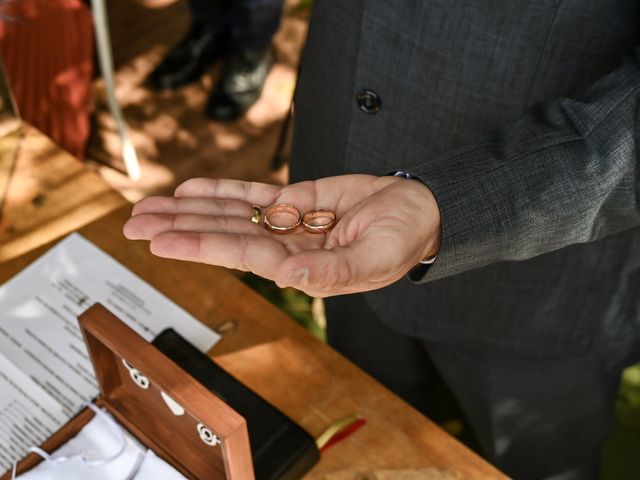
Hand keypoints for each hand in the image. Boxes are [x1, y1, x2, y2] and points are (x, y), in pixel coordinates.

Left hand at [123, 175, 440, 297]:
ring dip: (192, 209)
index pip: (242, 254)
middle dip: (180, 228)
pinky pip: (256, 196)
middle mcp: (288, 248)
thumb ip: (336, 272)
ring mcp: (290, 224)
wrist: (419, 211)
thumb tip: (292, 278)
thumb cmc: (405, 238)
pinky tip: (192, 190)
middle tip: (133, 222)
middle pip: (224, 234)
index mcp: (303, 267)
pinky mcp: (299, 200)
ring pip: (232, 214)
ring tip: (150, 205)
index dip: (200, 245)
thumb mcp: (377, 258)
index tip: (160, 240)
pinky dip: (224, 191)